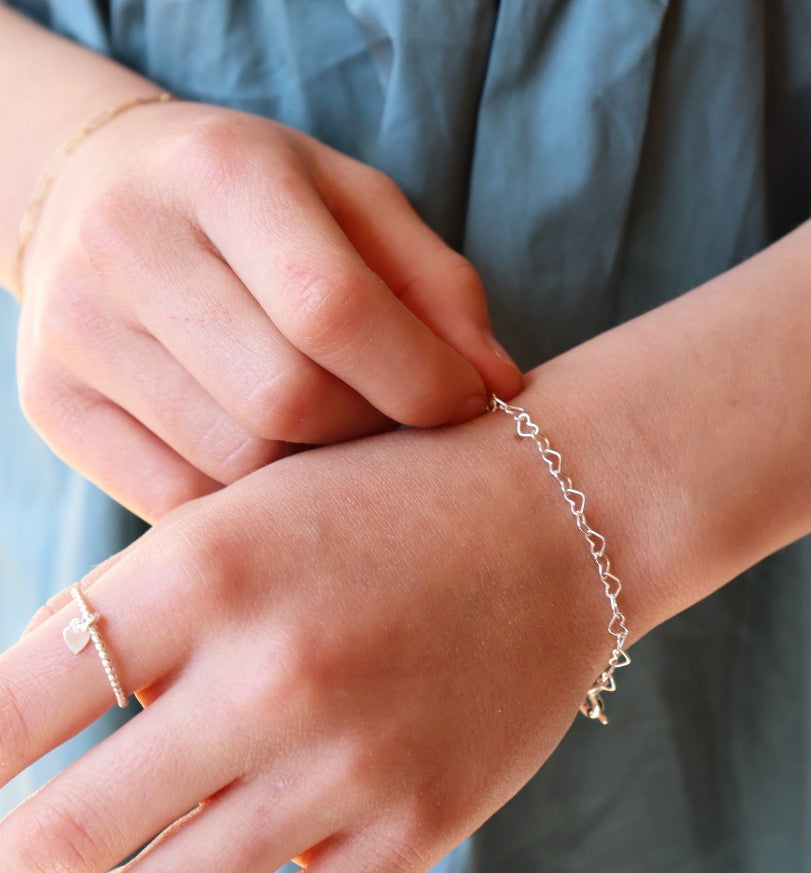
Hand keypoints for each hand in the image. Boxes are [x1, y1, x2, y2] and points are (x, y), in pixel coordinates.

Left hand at [0, 396, 613, 872]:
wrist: (562, 516)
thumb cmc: (392, 501)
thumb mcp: (247, 513)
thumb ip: (137, 615)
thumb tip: (26, 733)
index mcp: (208, 570)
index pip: (6, 711)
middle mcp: (273, 673)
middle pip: (58, 839)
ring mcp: (354, 762)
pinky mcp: (424, 821)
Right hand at [15, 98, 521, 521]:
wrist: (107, 193)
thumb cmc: (265, 205)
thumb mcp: (362, 208)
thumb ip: (440, 289)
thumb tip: (499, 388)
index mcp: (222, 175)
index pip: (334, 308)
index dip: (422, 379)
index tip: (469, 404)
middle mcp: (128, 246)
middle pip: (285, 401)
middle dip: (370, 431)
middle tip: (398, 422)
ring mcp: (74, 333)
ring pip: (235, 464)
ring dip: (315, 475)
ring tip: (340, 435)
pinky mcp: (53, 405)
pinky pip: (178, 501)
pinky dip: (251, 504)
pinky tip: (280, 463)